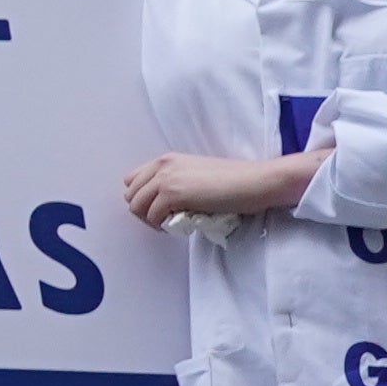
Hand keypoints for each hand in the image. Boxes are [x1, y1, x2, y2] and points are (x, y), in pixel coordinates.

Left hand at [126, 146, 325, 230]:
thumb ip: (177, 184)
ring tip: (173, 224)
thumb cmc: (234, 182)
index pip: (133, 181)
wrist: (256, 182)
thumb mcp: (197, 176)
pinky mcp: (173, 193)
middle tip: (165, 221)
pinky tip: (182, 226)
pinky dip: (163, 226)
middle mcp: (162, 165)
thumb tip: (162, 206)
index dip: (143, 199)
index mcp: (167, 160)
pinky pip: (153, 216)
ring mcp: (166, 178)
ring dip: (152, 220)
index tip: (160, 210)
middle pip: (131, 195)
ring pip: (136, 207)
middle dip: (144, 211)